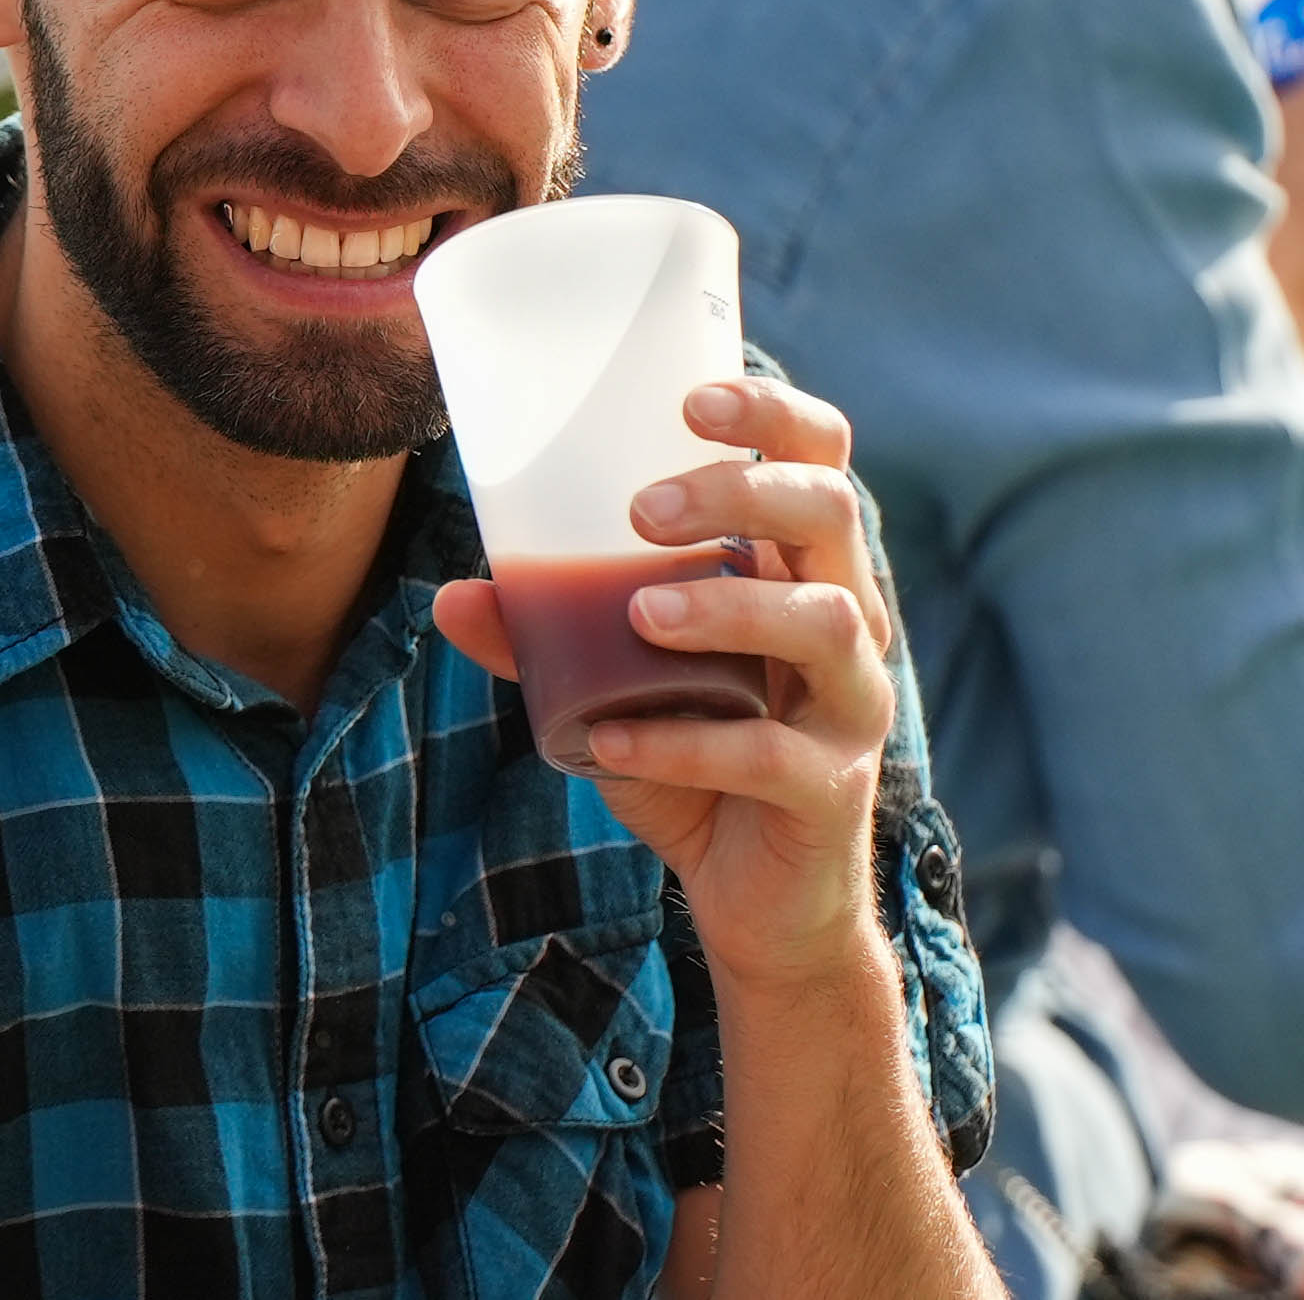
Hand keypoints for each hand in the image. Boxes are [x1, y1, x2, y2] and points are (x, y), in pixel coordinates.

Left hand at [434, 375, 895, 990]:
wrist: (755, 904)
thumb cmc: (693, 763)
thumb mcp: (611, 689)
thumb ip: (545, 637)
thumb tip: (452, 595)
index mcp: (799, 573)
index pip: (821, 460)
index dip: (774, 415)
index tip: (690, 400)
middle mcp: (845, 622)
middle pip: (831, 515)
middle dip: (741, 492)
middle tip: (642, 510)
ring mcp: (850, 706)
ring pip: (825, 623)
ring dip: (726, 606)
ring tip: (638, 612)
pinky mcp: (833, 790)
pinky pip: (772, 753)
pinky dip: (685, 740)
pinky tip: (611, 737)